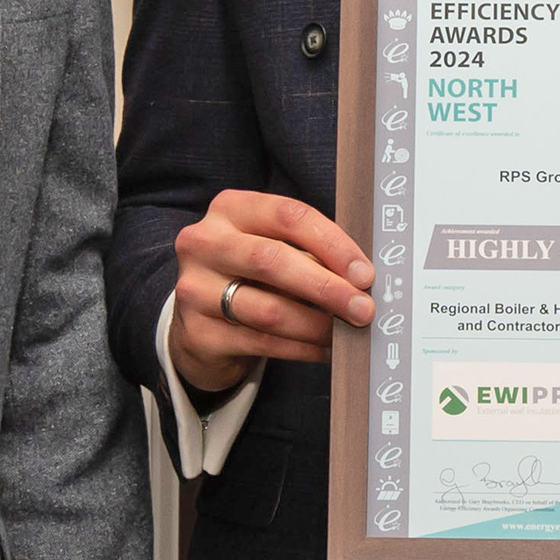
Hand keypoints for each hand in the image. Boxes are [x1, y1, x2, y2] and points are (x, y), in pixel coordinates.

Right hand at [169, 191, 373, 393]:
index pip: (288, 216)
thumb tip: (361, 278)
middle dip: (326, 287)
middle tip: (362, 308)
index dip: (331, 244)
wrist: (199, 321)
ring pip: (268, 310)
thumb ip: (309, 253)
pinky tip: (325, 349)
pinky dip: (302, 348)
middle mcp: (205, 244)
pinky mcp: (199, 333)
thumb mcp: (271, 248)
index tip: (364, 273)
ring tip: (347, 333)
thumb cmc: (248, 276)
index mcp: (231, 209)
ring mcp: (195, 289)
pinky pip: (261, 343)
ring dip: (316, 325)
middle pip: (272, 261)